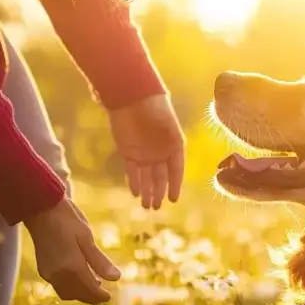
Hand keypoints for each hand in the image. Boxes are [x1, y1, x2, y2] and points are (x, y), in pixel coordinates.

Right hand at [24, 197, 120, 303]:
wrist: (41, 209)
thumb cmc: (67, 219)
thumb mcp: (87, 237)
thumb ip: (99, 261)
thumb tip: (116, 278)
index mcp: (72, 267)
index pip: (89, 289)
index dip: (100, 296)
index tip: (110, 297)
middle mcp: (58, 275)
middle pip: (77, 295)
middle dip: (91, 297)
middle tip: (103, 294)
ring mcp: (48, 273)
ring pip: (66, 293)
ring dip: (80, 293)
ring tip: (93, 285)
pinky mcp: (43, 269)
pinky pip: (58, 286)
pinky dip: (70, 287)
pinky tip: (78, 277)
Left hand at [108, 93, 185, 209]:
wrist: (133, 98)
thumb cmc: (155, 110)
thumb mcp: (169, 130)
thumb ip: (172, 150)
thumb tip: (175, 170)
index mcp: (174, 146)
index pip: (176, 170)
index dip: (175, 185)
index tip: (173, 199)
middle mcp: (159, 152)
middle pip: (160, 177)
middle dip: (158, 192)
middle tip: (156, 207)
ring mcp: (144, 153)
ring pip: (146, 177)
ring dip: (147, 191)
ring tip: (147, 206)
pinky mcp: (128, 152)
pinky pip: (133, 171)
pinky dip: (134, 181)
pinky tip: (136, 193)